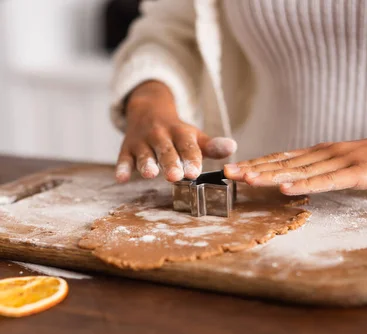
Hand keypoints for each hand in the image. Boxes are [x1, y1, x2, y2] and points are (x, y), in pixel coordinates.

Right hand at [116, 81, 236, 182]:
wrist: (148, 109)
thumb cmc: (176, 132)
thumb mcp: (194, 136)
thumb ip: (211, 146)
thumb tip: (232, 147)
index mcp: (180, 133)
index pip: (187, 146)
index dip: (191, 159)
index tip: (195, 172)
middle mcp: (161, 135)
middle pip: (166, 151)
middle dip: (170, 163)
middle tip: (175, 177)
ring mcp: (142, 141)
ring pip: (144, 153)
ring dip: (146, 163)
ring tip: (150, 174)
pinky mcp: (127, 148)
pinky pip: (123, 158)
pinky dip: (122, 167)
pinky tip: (121, 178)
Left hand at [224, 132, 366, 194]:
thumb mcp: (349, 166)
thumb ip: (326, 172)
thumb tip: (301, 180)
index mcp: (324, 153)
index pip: (284, 158)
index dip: (258, 163)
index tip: (235, 169)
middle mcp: (327, 154)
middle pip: (285, 162)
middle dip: (255, 168)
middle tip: (227, 172)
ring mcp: (342, 162)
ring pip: (300, 170)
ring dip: (271, 175)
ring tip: (246, 179)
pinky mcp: (358, 174)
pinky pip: (328, 181)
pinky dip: (305, 185)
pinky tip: (285, 188)